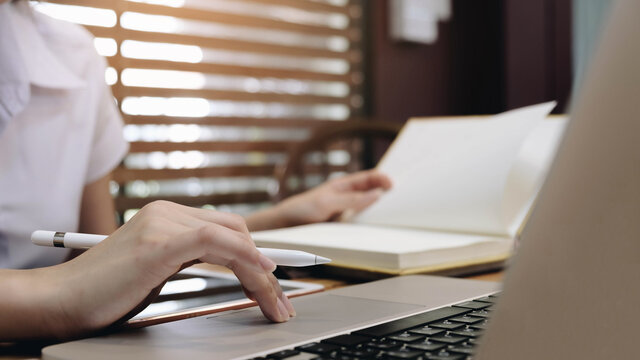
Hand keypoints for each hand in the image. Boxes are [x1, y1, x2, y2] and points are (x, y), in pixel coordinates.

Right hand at [32, 201, 295, 338]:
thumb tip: (230, 263)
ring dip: (261, 273)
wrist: (61, 300)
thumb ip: (189, 258)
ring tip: (274, 302)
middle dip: (265, 267)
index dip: (256, 254)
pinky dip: (244, 256)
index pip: (225, 229)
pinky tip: (261, 274)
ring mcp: (163, 223)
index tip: (275, 282)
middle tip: (279, 300)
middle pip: (236, 230)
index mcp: (167, 216)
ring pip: (232, 236)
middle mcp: (167, 212)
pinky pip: (214, 241)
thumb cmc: (106, 291)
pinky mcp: (159, 240)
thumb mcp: (158, 269)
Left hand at [260, 170, 391, 228]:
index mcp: (345, 185)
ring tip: (393, 218)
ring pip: (369, 210)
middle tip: (402, 202)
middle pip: (374, 194)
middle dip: (388, 196)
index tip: (394, 187)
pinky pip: (361, 225)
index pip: (371, 177)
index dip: (384, 179)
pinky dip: (370, 227)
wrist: (284, 227)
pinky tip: (377, 232)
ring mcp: (347, 212)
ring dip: (379, 213)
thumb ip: (351, 199)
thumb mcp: (327, 203)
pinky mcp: (344, 227)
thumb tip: (377, 194)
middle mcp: (348, 197)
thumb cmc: (302, 209)